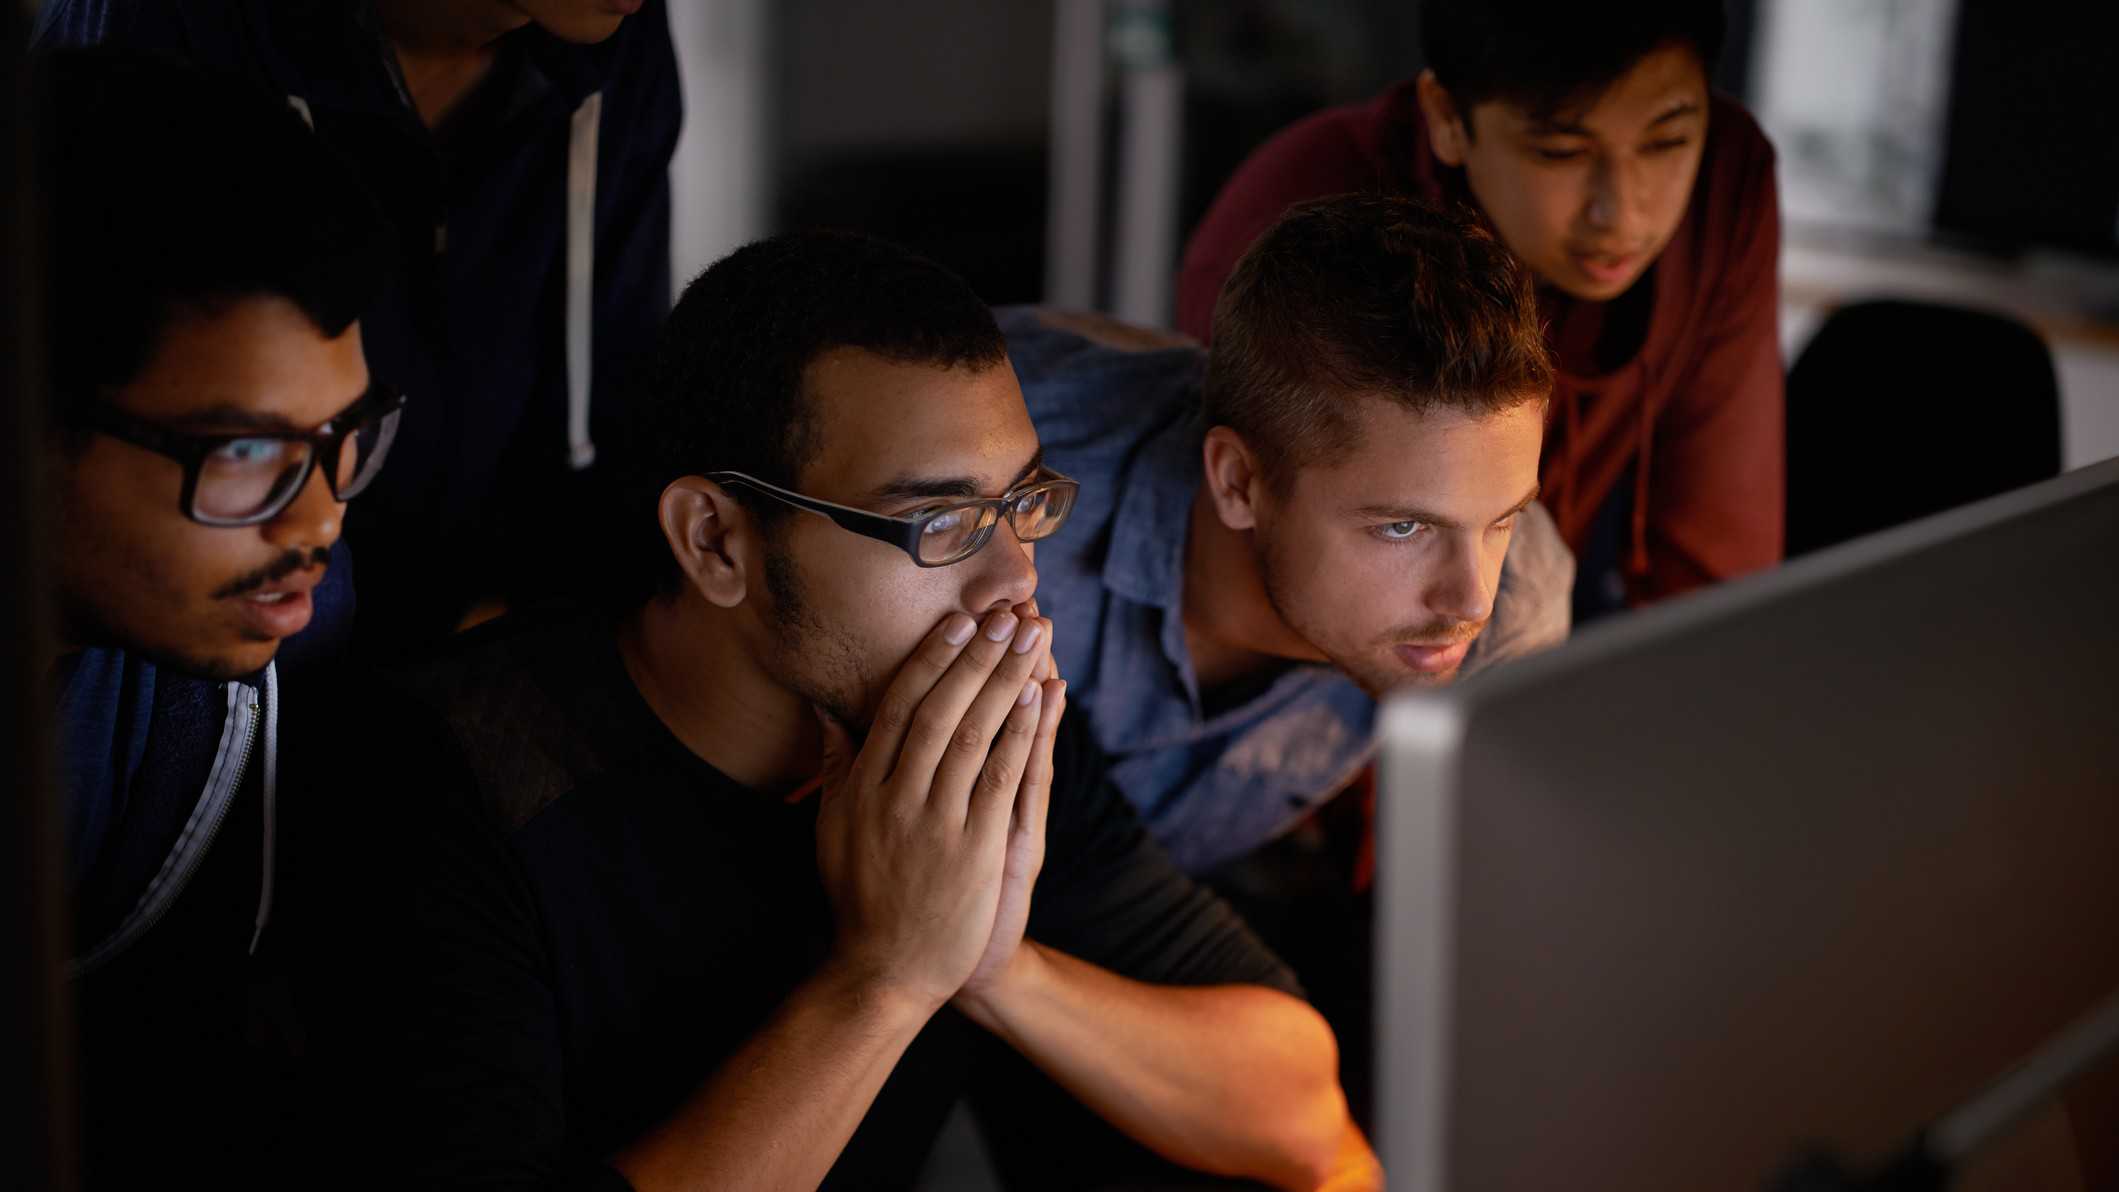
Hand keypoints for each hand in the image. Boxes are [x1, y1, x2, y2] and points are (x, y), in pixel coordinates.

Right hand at [813, 607, 1054, 1013]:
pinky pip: (1002, 776)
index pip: (900, 706)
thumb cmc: (859, 898)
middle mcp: (895, 796)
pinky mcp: (973, 847)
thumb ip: (836, 766)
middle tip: (1006, 613)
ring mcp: (936, 821)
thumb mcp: (832, 828)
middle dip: (977, 655)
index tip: (958, 621)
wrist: (884, 973)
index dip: (932, 659)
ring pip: (975, 733)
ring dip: (1007, 678)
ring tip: (1032, 636)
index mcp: (861, 787)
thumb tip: (825, 711)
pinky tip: (1042, 696)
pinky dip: (1023, 731)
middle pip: (941, 708)